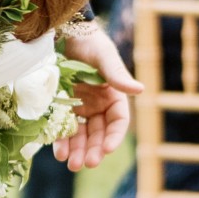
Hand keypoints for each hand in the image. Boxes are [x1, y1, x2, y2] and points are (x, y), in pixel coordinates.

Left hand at [51, 18, 137, 169]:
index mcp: (114, 96)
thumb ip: (117, 74)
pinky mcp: (61, 108)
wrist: (63, 33)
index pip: (118, 122)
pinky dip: (61, 141)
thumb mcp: (104, 57)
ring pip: (81, 135)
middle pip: (98, 133)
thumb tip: (140, 90)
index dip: (114, 136)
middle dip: (93, 150)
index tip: (107, 148)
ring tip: (72, 164)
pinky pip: (62, 128)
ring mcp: (79, 109)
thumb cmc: (89, 42)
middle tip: (86, 163)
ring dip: (78, 151)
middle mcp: (98, 106)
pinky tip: (58, 152)